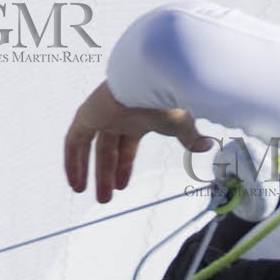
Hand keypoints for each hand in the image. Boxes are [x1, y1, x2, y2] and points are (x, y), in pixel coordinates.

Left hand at [64, 80, 213, 202]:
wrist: (151, 81)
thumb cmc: (168, 99)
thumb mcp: (182, 125)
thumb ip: (190, 138)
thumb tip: (208, 146)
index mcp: (137, 118)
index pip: (126, 146)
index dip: (124, 166)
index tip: (122, 186)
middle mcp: (118, 116)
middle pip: (107, 150)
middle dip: (106, 175)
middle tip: (105, 199)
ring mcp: (101, 113)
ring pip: (90, 148)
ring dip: (90, 172)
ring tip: (89, 194)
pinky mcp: (87, 114)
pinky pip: (74, 141)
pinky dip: (72, 161)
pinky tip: (75, 182)